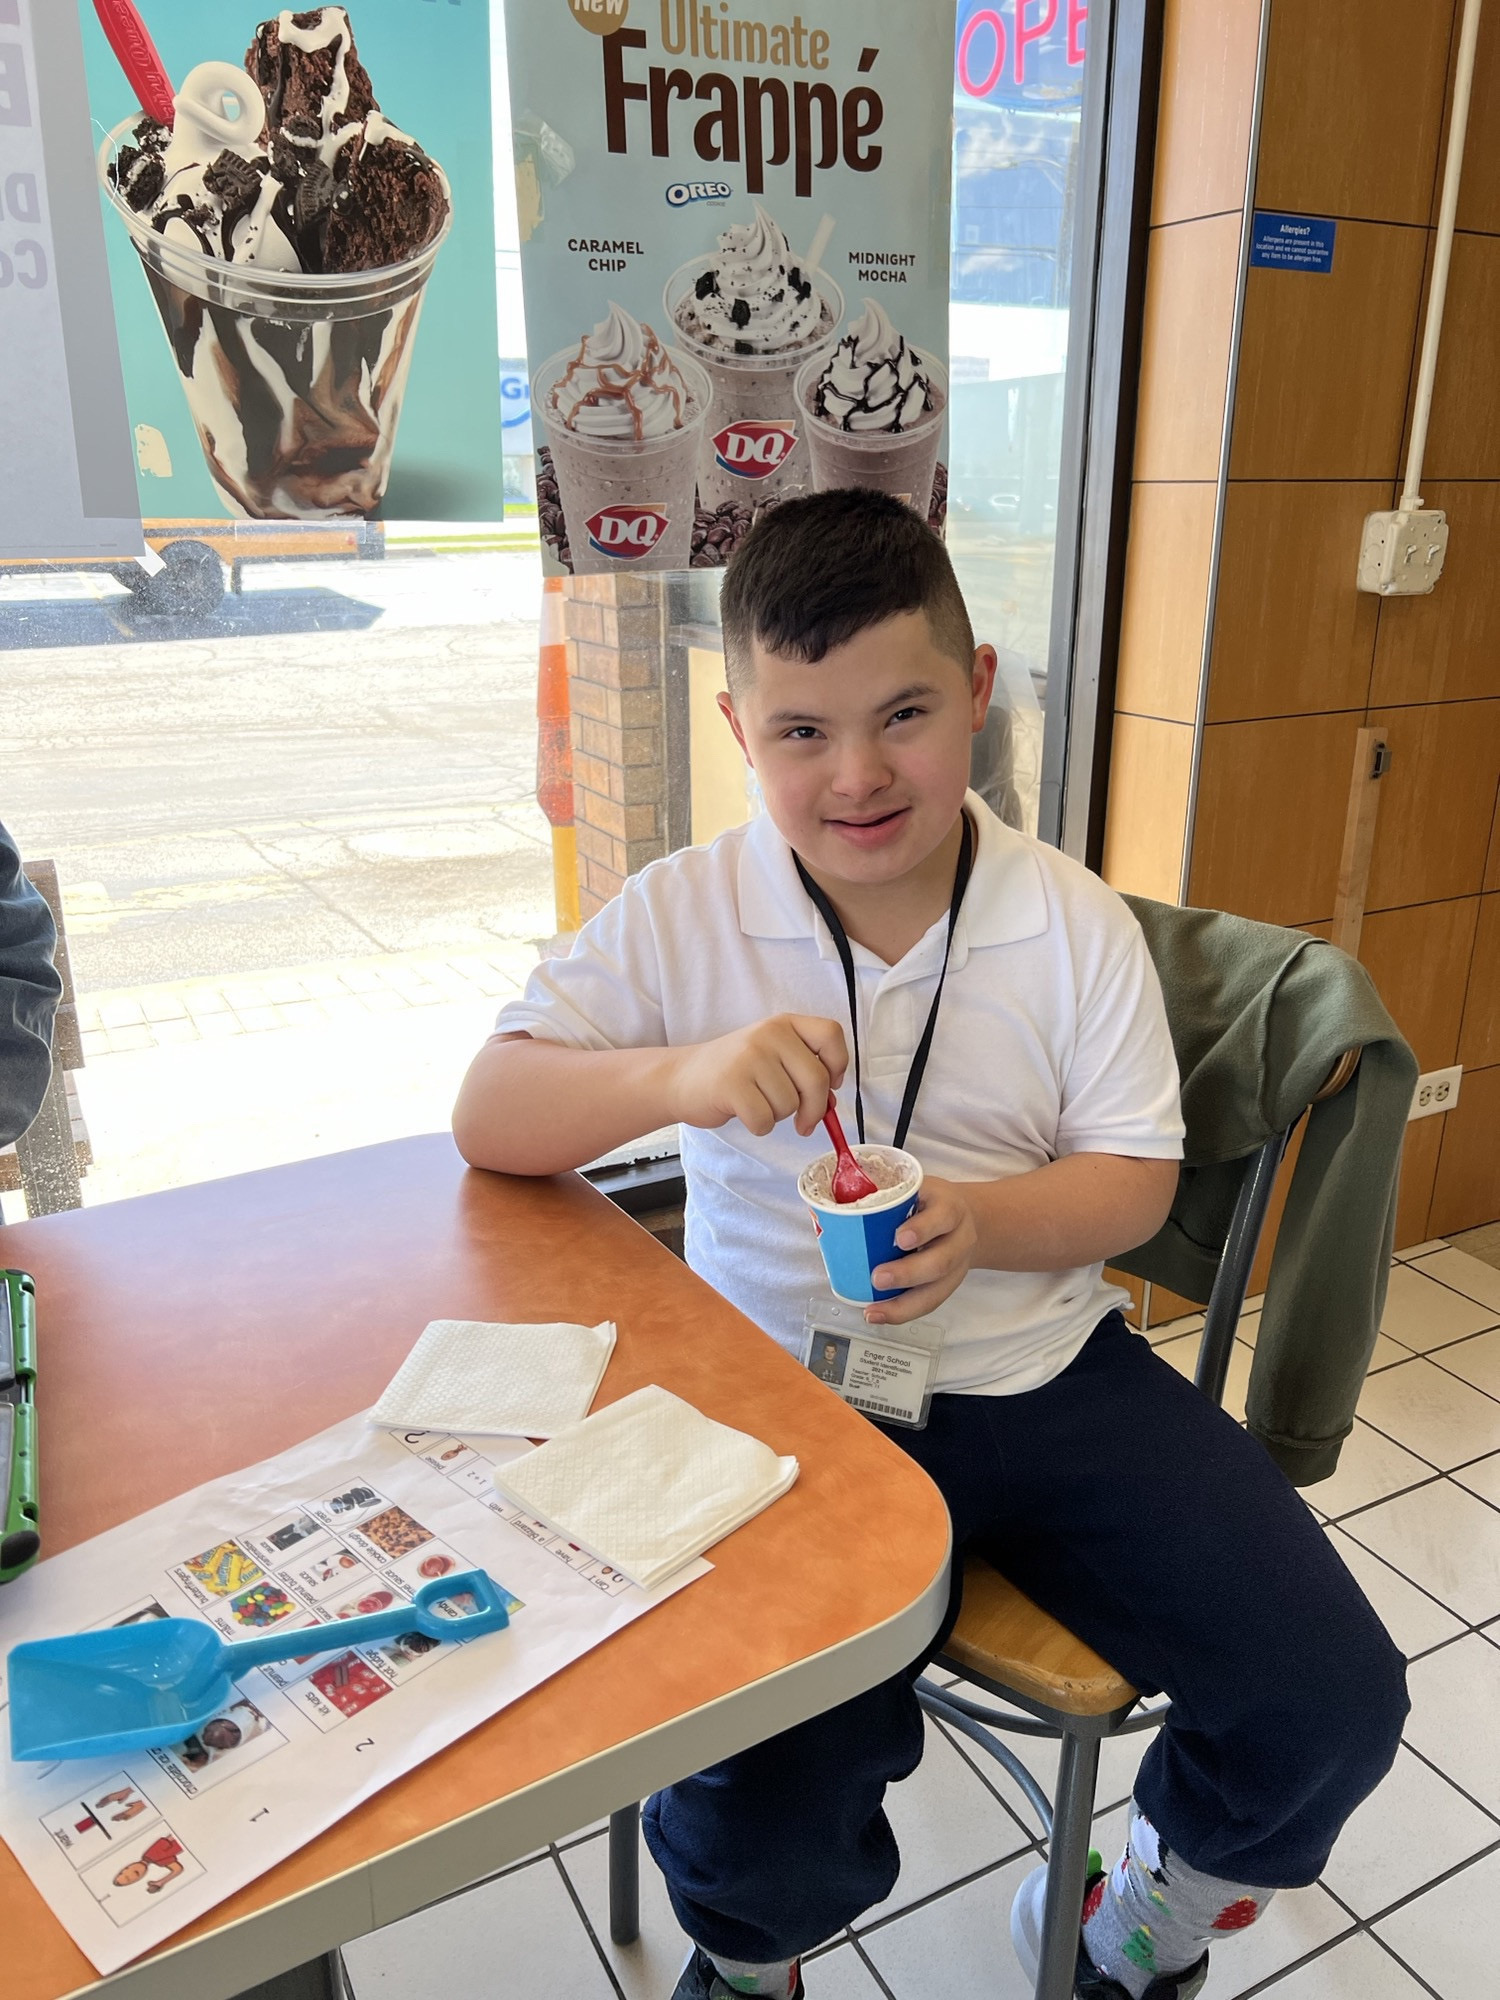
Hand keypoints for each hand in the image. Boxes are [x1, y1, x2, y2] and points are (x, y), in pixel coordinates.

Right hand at [668, 1015, 848, 1138]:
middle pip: (816, 1080)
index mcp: (784, 1024)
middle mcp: (768, 1034)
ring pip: (790, 1105)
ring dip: (779, 1116)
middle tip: (804, 1122)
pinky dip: (759, 1126)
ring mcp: (749, 1057)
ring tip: (757, 1103)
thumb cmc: (734, 1072)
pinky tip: (744, 1113)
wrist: (681, 1078)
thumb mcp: (772, 1058)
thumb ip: (803, 1072)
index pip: (831, 1034)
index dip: (838, 1064)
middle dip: (814, 1109)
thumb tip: (830, 1102)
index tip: (831, 1084)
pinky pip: (765, 1120)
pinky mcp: (731, 1084)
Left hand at [867, 1177, 977, 1324]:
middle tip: (877, 1277)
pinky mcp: (948, 1286)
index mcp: (950, 1207)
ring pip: (936, 1291)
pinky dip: (902, 1312)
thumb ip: (888, 1195)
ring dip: (903, 1303)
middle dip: (908, 1273)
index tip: (900, 1238)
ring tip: (874, 1309)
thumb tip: (838, 1207)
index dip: (923, 1229)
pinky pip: (928, 1303)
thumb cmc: (929, 1202)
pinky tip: (878, 1314)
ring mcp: (957, 1267)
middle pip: (941, 1261)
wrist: (967, 1218)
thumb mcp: (917, 1188)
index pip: (943, 1217)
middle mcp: (959, 1239)